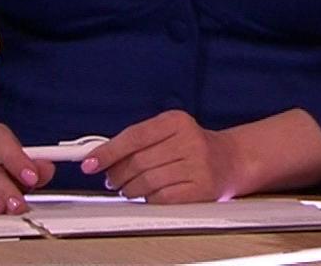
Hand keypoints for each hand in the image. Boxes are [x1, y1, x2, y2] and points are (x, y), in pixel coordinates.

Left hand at [80, 110, 238, 203]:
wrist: (231, 160)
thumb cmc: (193, 147)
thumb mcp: (168, 133)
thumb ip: (138, 141)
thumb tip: (99, 155)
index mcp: (177, 121)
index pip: (134, 136)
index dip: (108, 151)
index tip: (89, 162)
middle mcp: (189, 140)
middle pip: (137, 162)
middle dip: (117, 174)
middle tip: (112, 180)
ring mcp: (197, 165)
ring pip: (146, 182)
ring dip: (130, 190)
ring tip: (130, 189)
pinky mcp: (201, 188)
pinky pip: (161, 198)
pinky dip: (148, 199)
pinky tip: (149, 195)